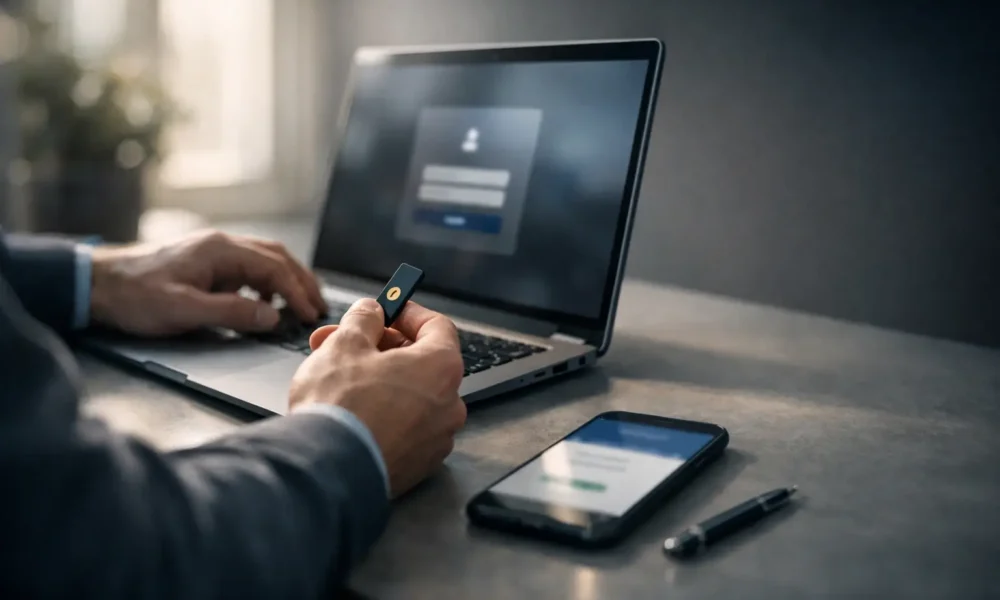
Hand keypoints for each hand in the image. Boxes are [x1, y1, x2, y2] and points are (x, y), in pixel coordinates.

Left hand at [89, 230, 326, 335]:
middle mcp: (222, 245)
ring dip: (287, 280)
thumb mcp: (185, 310)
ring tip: (301, 303)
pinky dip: (267, 282)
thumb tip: (272, 316)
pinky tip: (264, 302)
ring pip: (264, 259)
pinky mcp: (206, 262)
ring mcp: (214, 252)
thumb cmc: (136, 295)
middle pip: (277, 257)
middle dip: (302, 281)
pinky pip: (248, 268)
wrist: (98, 284)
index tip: (311, 315)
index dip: (297, 292)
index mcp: (221, 250)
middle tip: (319, 306)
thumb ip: (232, 313)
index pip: (274, 268)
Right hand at [289, 298, 466, 496]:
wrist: (328, 471)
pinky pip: (404, 426)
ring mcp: (437, 438)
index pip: (437, 326)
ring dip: (377, 378)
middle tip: (343, 340)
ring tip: (335, 375)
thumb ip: (364, 319)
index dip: (407, 313)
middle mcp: (449, 404)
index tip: (386, 309)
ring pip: (409, 395)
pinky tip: (350, 410)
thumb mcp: (345, 343)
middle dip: (379, 346)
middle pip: (420, 361)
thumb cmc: (341, 406)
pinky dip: (383, 412)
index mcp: (442, 367)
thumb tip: (371, 311)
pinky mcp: (418, 465)